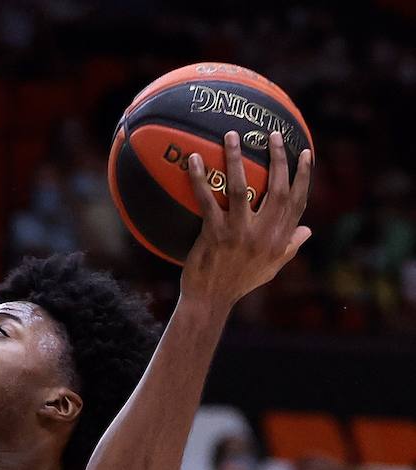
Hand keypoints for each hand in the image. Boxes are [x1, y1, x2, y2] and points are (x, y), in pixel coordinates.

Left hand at [181, 130, 312, 306]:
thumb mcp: (271, 268)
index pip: (298, 202)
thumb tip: (308, 230)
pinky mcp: (214, 234)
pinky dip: (199, 178)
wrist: (210, 301)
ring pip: (241, 188)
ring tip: (232, 136)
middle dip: (277, 159)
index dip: (303, 176)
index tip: (305, 153)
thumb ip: (290, 246)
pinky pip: (207, 200)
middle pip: (276, 189)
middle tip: (272, 134)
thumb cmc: (239, 282)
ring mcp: (239, 233)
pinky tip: (194, 159)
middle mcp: (264, 235)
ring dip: (236, 158)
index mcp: (280, 240)